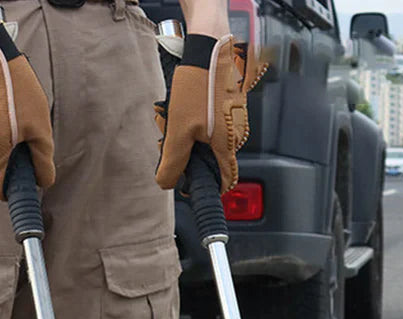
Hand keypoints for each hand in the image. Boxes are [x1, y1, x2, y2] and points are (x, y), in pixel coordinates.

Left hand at [155, 35, 267, 194]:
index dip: (208, 188)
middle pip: (212, 160)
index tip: (191, 187)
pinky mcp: (229, 105)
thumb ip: (173, 161)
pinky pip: (210, 123)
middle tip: (171, 144)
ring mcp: (234, 118)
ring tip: (174, 120)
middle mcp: (236, 134)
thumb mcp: (178, 130)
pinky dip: (194, 122)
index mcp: (227, 145)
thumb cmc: (199, 84)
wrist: (211, 45)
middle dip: (190, 157)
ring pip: (208, 141)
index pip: (224, 181)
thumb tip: (167, 183)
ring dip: (188, 137)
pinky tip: (182, 108)